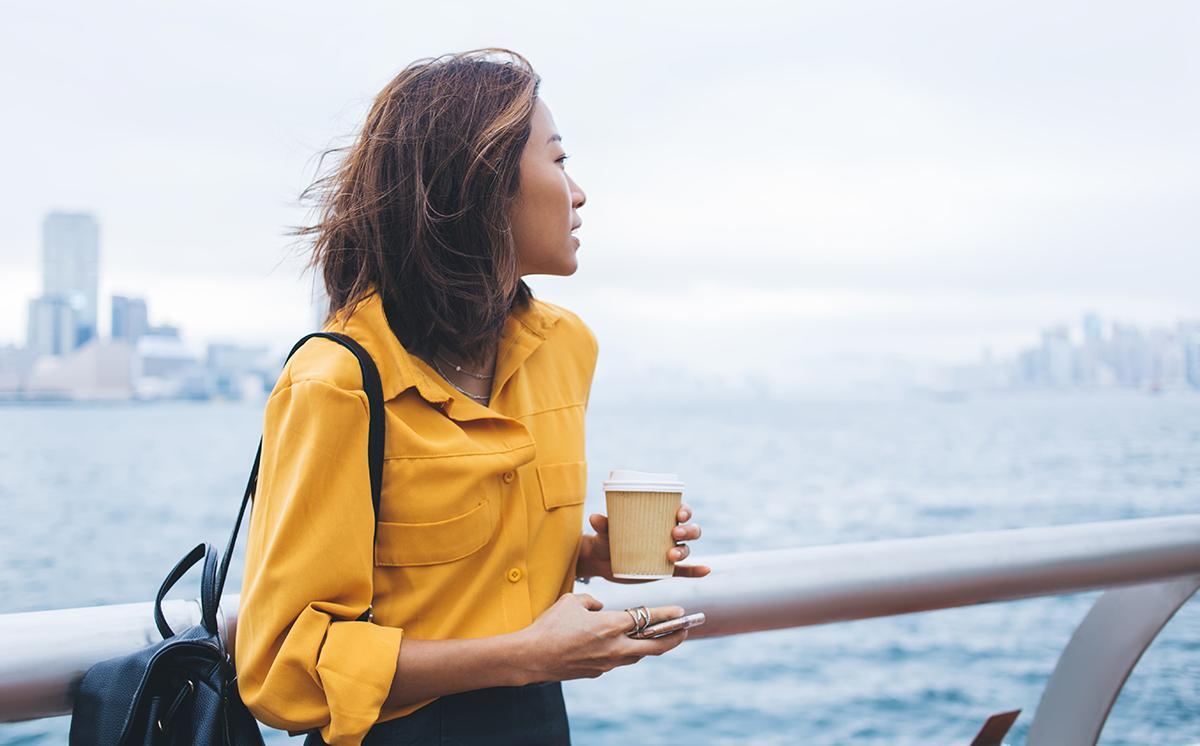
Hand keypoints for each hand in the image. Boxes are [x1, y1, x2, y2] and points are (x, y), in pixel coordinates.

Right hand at [512, 593, 688, 684]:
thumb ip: (592, 601)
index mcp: (611, 625)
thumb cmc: (550, 625)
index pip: (647, 618)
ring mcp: (606, 663)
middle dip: (673, 638)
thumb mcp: (571, 601)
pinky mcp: (596, 672)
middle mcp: (614, 647)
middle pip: (654, 646)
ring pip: (637, 655)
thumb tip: (600, 606)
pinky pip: (617, 660)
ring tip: (659, 638)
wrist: (531, 657)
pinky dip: (625, 651)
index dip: (667, 615)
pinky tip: (623, 645)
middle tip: (685, 630)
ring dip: (650, 646)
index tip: (682, 612)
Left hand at [576, 501, 711, 583]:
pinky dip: (696, 570)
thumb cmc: (607, 539)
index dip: (685, 509)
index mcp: (658, 517)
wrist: (602, 562)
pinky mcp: (666, 570)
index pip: (679, 509)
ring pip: (687, 548)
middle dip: (687, 530)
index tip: (679, 513)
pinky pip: (685, 571)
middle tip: (673, 534)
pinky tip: (706, 570)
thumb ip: (602, 525)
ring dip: (685, 550)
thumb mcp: (605, 533)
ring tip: (672, 556)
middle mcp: (667, 533)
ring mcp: (668, 552)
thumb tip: (594, 517)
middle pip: (689, 529)